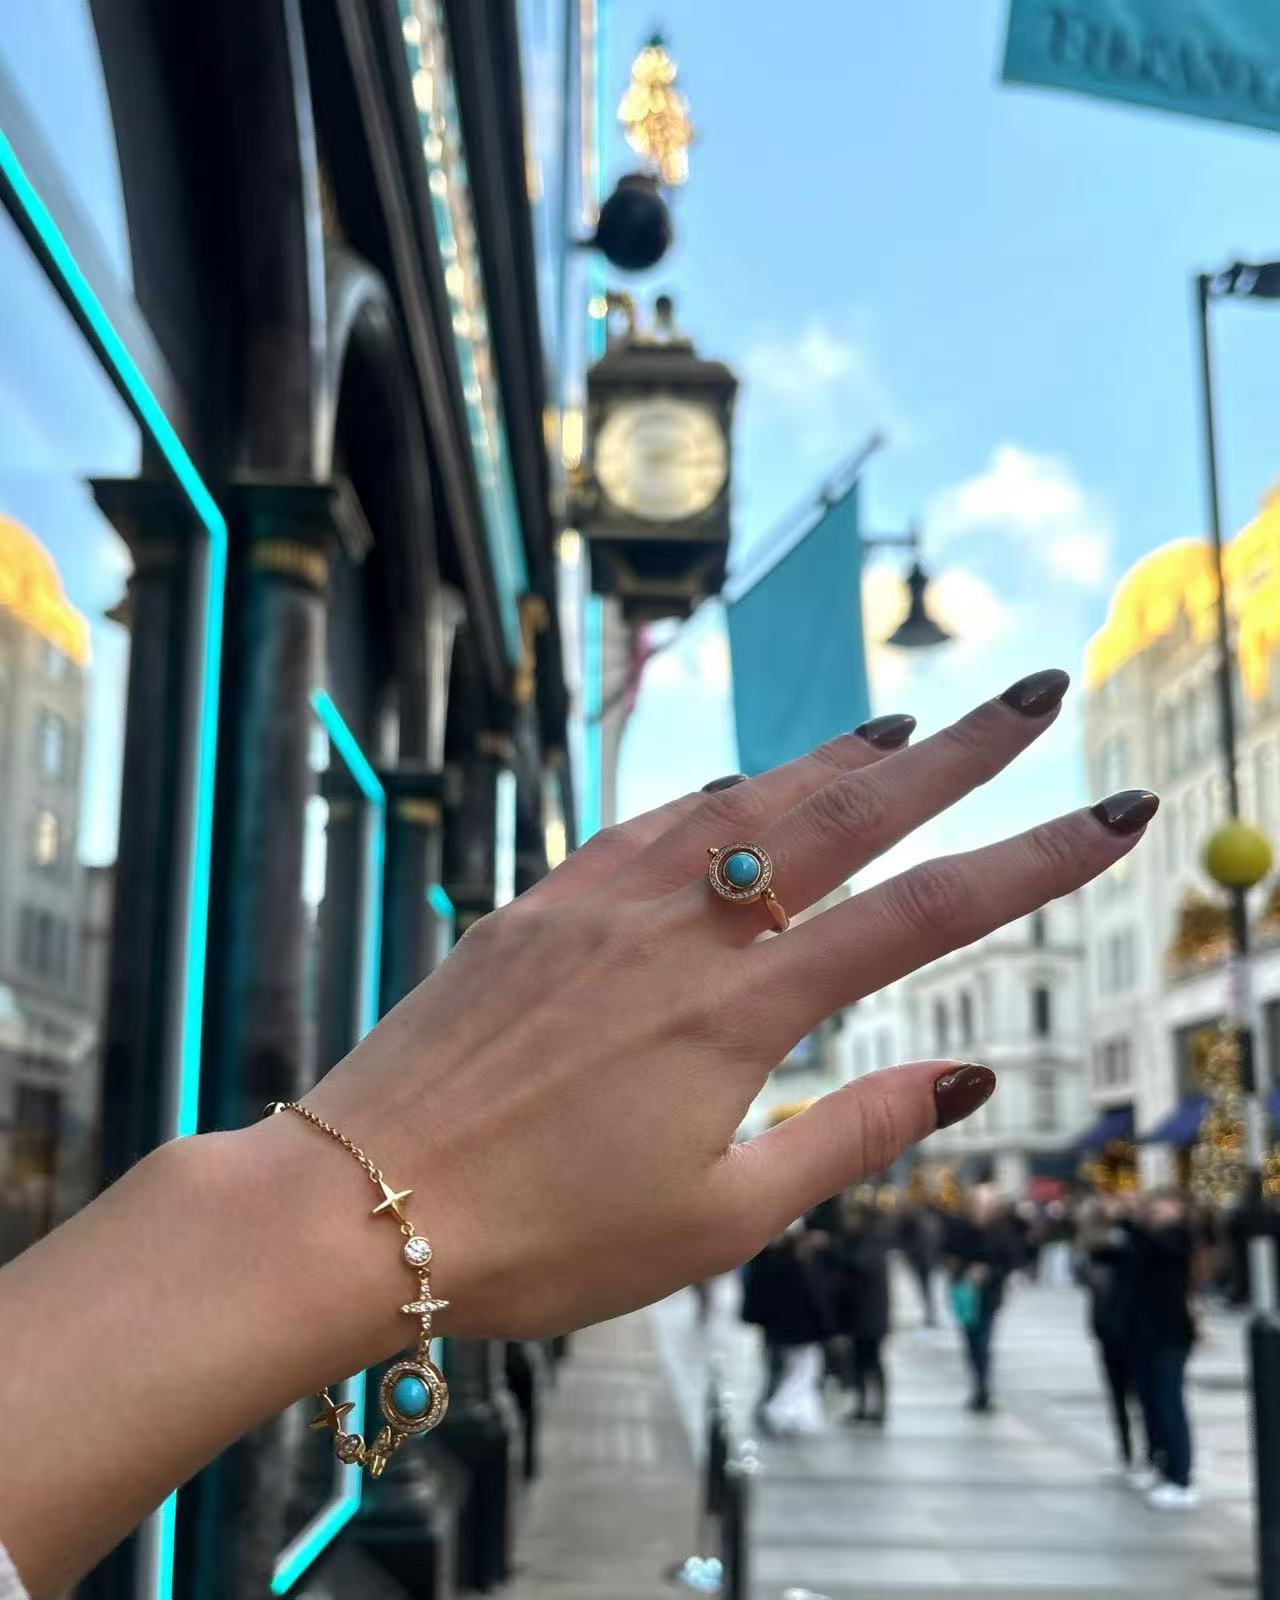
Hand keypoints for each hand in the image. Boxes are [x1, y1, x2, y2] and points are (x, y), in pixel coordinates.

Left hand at [294, 670, 1154, 1341]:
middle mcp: (680, 929)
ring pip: (747, 800)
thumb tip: (961, 1077)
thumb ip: (849, 1137)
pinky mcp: (539, 902)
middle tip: (1031, 696)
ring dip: (836, 758)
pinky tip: (741, 791)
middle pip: (847, 813)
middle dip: (957, 751)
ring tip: (903, 727)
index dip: (1033, 860)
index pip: (924, 914)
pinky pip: (651, 825)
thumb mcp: (719, 1220)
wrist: (357, 1200)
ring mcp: (602, 901)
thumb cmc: (541, 1235)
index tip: (1112, 814)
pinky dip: (719, 798)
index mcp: (739, 1012)